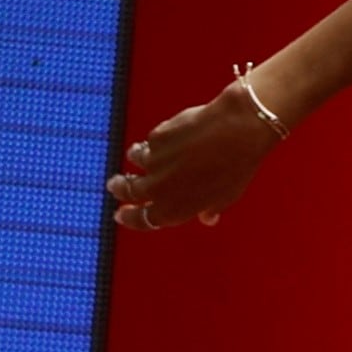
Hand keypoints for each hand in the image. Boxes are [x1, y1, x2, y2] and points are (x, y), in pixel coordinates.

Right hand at [106, 80, 282, 231]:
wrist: (237, 130)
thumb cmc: (237, 165)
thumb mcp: (225, 196)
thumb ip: (209, 208)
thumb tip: (208, 218)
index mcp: (172, 210)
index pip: (140, 220)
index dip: (129, 218)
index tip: (120, 214)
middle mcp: (157, 190)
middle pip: (127, 191)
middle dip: (119, 187)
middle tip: (114, 184)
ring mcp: (154, 163)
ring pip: (135, 161)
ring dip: (135, 158)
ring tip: (136, 154)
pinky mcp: (156, 138)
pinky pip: (150, 141)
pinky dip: (154, 141)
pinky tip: (164, 136)